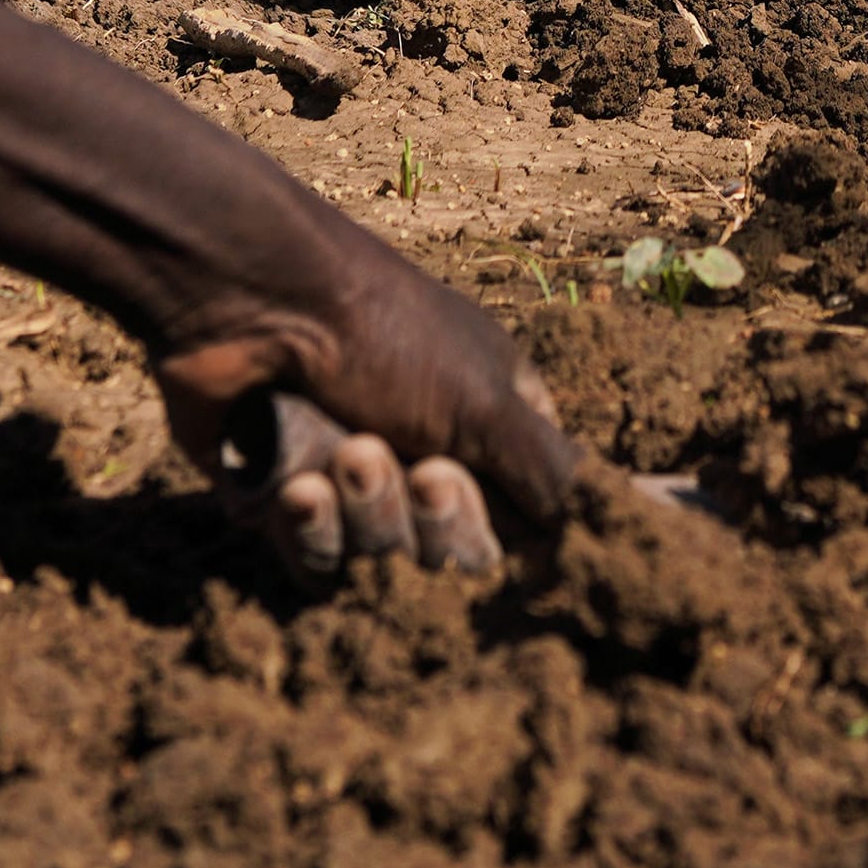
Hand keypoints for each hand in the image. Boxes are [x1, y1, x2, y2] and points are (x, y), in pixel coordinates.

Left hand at [152, 220, 580, 576]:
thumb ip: (556, 481)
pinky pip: (316, 564)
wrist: (250, 303)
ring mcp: (359, 479)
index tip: (462, 479)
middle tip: (413, 462)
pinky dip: (308, 531)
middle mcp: (431, 448)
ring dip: (366, 514)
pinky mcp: (291, 506)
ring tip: (344, 453)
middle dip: (429, 517)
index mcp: (493, 418)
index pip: (523, 520)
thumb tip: (616, 543)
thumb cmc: (385, 337)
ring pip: (383, 560)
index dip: (495, 522)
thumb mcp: (489, 404)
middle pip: (452, 550)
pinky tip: (294, 487)